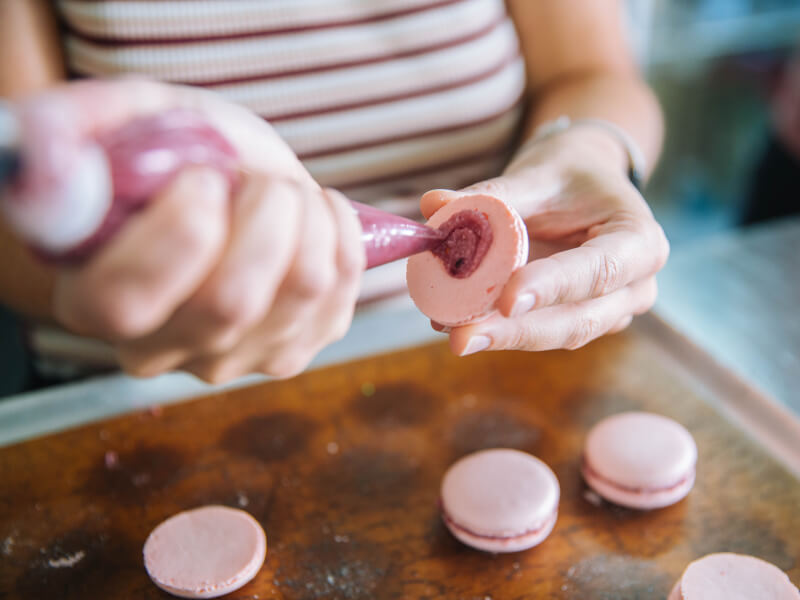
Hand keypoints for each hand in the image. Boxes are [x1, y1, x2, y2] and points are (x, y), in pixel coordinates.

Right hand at [25, 79, 363, 380]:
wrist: (226, 189)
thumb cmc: (172, 158)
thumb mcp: (123, 121)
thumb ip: (75, 127)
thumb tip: (45, 150)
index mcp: (96, 299)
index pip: (127, 300)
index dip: (176, 234)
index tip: (204, 180)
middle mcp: (162, 348)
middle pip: (230, 302)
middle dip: (264, 215)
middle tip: (260, 179)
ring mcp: (233, 358)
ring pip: (300, 291)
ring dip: (307, 217)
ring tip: (283, 191)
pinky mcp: (292, 351)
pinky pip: (341, 293)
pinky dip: (341, 233)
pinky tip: (315, 212)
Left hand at [421, 126, 668, 355]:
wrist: (583, 187)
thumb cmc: (569, 175)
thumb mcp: (538, 173)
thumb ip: (493, 194)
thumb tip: (434, 204)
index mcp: (640, 241)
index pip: (600, 270)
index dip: (553, 288)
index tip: (507, 300)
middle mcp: (634, 287)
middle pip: (578, 320)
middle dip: (516, 331)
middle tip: (461, 336)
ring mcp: (609, 312)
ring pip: (555, 335)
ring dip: (501, 337)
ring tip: (448, 330)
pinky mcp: (576, 321)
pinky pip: (538, 331)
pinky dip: (497, 329)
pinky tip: (453, 323)